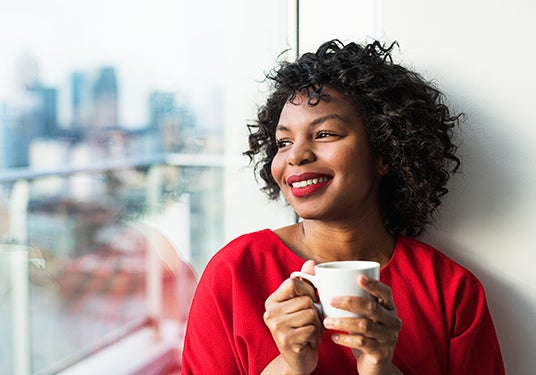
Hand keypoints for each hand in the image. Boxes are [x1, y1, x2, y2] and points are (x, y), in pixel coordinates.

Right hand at [263, 260, 323, 374]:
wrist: (298, 360)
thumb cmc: (302, 329)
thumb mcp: (302, 305)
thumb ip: (305, 283)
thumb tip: (311, 262)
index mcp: (272, 301)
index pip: (293, 283)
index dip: (307, 290)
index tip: (309, 301)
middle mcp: (270, 313)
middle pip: (306, 300)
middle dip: (315, 312)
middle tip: (309, 323)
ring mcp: (276, 327)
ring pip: (311, 314)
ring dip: (316, 325)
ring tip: (309, 332)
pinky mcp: (286, 340)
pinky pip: (312, 329)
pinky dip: (316, 336)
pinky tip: (308, 341)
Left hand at [322, 275, 401, 374]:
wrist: (375, 364)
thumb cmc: (364, 332)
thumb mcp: (362, 315)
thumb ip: (348, 297)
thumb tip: (317, 274)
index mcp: (389, 308)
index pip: (385, 292)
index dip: (374, 284)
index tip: (358, 277)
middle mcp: (393, 321)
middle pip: (372, 307)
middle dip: (350, 302)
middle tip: (331, 300)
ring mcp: (389, 337)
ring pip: (365, 326)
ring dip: (343, 322)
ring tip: (326, 321)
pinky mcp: (381, 352)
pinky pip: (362, 343)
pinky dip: (345, 339)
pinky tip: (333, 336)